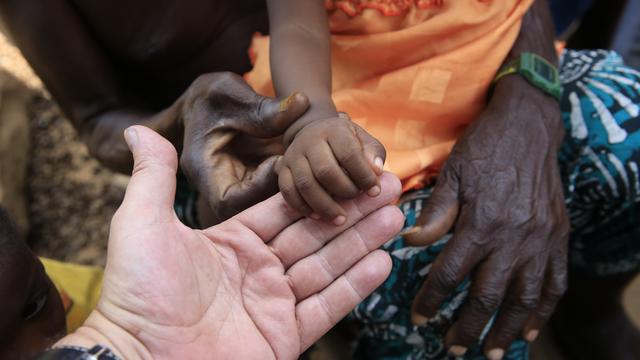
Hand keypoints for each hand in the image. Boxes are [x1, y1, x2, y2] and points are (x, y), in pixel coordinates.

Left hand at [56, 126, 402, 359]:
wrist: (140, 359)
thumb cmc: (138, 293)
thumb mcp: (142, 224)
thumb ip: (153, 177)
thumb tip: (136, 131)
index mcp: (232, 242)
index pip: (286, 208)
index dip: (319, 188)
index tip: (347, 167)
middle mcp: (258, 270)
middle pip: (315, 233)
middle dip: (352, 209)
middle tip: (387, 184)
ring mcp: (274, 304)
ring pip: (328, 266)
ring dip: (362, 240)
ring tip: (395, 215)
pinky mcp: (284, 337)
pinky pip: (327, 307)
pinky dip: (355, 286)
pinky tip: (382, 262)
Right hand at [179, 72, 310, 221]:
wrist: (209, 104)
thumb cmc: (212, 97)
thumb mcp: (231, 94)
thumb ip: (261, 106)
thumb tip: (301, 104)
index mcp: (205, 171)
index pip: (229, 201)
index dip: (258, 187)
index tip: (278, 161)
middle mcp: (223, 187)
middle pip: (255, 210)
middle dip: (286, 193)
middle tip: (312, 170)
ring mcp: (243, 188)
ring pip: (272, 203)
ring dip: (300, 189)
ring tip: (321, 165)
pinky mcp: (260, 182)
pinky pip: (282, 189)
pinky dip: (302, 177)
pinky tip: (320, 160)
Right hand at [277, 116, 385, 224]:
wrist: (315, 135)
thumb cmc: (347, 144)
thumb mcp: (364, 142)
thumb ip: (373, 154)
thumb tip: (376, 170)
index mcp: (334, 130)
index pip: (349, 154)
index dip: (363, 175)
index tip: (374, 191)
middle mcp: (309, 140)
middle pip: (325, 170)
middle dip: (344, 190)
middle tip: (355, 200)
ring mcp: (292, 155)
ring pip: (305, 184)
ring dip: (324, 205)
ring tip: (340, 219)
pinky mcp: (282, 169)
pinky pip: (287, 191)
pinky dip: (302, 207)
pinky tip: (318, 217)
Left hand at [406, 77, 569, 357]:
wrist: (528, 127)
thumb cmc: (484, 149)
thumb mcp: (452, 175)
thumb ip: (435, 213)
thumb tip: (411, 243)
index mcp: (481, 224)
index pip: (450, 274)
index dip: (432, 300)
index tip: (419, 318)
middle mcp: (513, 238)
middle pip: (489, 296)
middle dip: (469, 327)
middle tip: (453, 349)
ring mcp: (540, 240)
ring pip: (526, 297)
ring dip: (508, 329)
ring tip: (492, 351)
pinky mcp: (557, 237)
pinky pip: (555, 282)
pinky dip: (545, 310)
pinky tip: (532, 329)